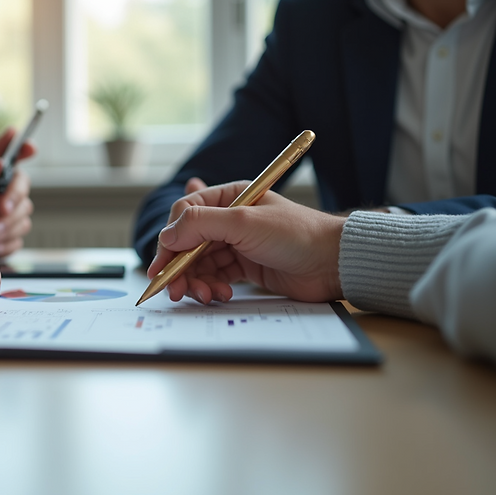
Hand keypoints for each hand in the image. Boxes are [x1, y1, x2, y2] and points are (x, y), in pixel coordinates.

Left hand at [0, 128, 35, 256]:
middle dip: (15, 201)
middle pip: (24, 194)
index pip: (17, 158)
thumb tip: (1, 163)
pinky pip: (16, 241)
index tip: (29, 147)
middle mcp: (5, 194)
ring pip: (23, 220)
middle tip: (2, 209)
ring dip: (11, 225)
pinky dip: (8, 242)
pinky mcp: (4, 237)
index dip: (26, 150)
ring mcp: (6, 216)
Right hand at [148, 180, 345, 303]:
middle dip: (180, 268)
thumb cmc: (297, 234)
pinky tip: (222, 295)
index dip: (170, 241)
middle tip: (176, 291)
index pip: (184, 216)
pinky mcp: (243, 266)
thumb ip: (201, 224)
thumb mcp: (244, 223)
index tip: (162, 265)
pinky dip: (212, 288)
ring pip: (199, 264)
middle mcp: (228, 219)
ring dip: (196, 282)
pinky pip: (215, 277)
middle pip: (188, 243)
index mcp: (228, 198)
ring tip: (205, 296)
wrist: (333, 263)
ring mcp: (235, 244)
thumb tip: (167, 235)